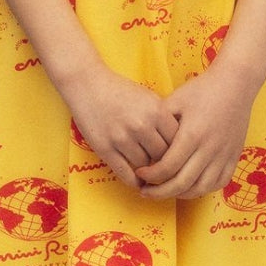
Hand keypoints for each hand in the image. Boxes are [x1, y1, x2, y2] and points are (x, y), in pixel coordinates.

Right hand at [62, 67, 179, 189]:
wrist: (87, 84)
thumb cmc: (121, 90)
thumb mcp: (148, 97)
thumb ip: (163, 119)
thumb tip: (178, 145)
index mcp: (156, 110)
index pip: (177, 141)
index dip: (177, 149)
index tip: (174, 153)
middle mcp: (141, 125)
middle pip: (162, 156)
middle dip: (162, 161)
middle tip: (161, 164)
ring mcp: (122, 138)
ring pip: (145, 166)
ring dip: (146, 169)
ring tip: (146, 168)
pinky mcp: (105, 149)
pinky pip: (125, 174)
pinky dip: (134, 181)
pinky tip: (137, 181)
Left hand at [134, 62, 256, 199]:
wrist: (235, 83)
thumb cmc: (202, 89)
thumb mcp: (176, 100)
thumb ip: (160, 122)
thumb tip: (144, 141)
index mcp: (192, 134)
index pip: (167, 167)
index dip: (150, 175)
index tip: (140, 173)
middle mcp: (209, 149)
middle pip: (182, 183)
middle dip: (160, 192)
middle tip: (146, 191)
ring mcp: (224, 155)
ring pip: (201, 188)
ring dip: (181, 194)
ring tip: (166, 190)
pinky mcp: (235, 156)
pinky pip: (219, 183)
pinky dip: (204, 189)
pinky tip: (191, 185)